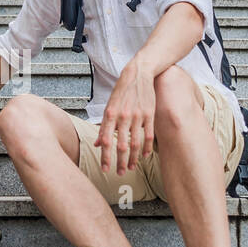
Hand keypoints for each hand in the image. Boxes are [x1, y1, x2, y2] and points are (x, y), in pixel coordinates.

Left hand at [96, 57, 155, 174]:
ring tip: (130, 168)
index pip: (107, 141)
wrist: (138, 73)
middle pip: (121, 145)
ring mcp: (138, 116)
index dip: (106, 157)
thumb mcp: (108, 106)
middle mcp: (123, 116)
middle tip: (118, 173)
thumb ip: (103, 126)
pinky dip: (146, 148)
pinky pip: (148, 135)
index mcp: (110, 114)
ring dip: (133, 158)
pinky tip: (144, 156)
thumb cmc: (121, 91)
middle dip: (119, 162)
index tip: (105, 169)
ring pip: (135, 143)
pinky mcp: (149, 114)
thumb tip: (98, 144)